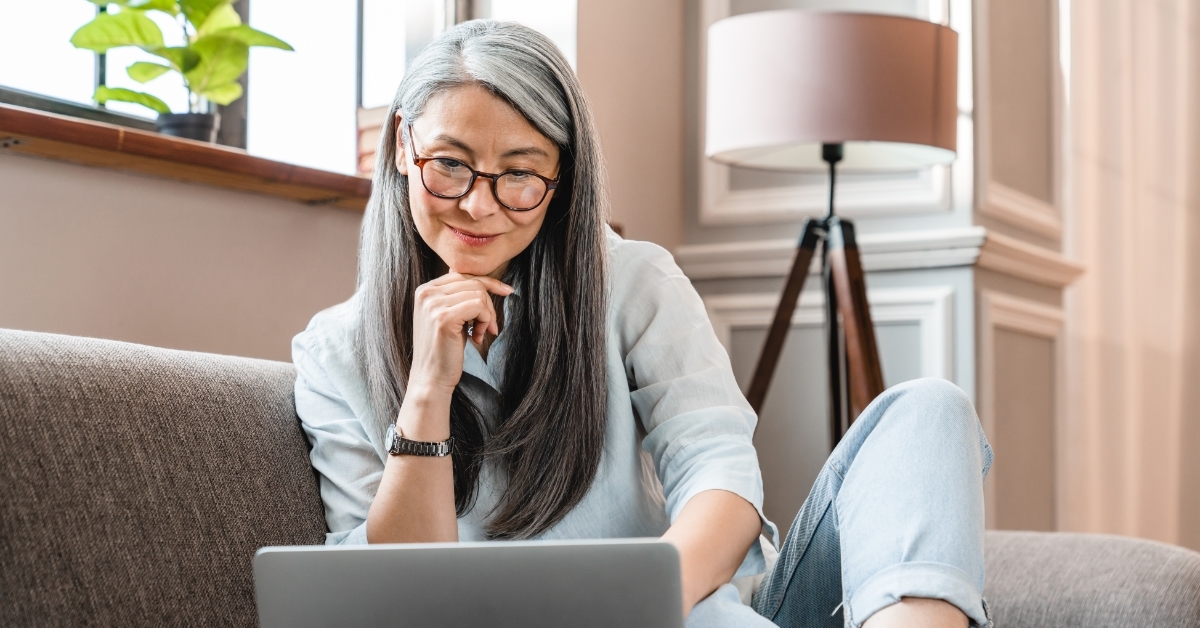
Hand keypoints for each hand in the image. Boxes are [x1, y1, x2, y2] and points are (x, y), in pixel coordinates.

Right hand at [408, 272, 513, 396]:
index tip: (506, 291)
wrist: (431, 378)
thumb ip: (454, 295)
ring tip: (480, 333)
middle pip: (473, 282)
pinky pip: (479, 305)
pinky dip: (485, 320)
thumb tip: (470, 275)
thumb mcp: (447, 316)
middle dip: (489, 304)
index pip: (462, 274)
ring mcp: (433, 304)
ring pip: (479, 293)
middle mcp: (426, 293)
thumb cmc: (443, 349)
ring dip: (487, 315)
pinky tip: (477, 337)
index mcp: (424, 290)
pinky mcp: (444, 317)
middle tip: (489, 326)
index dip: (487, 283)